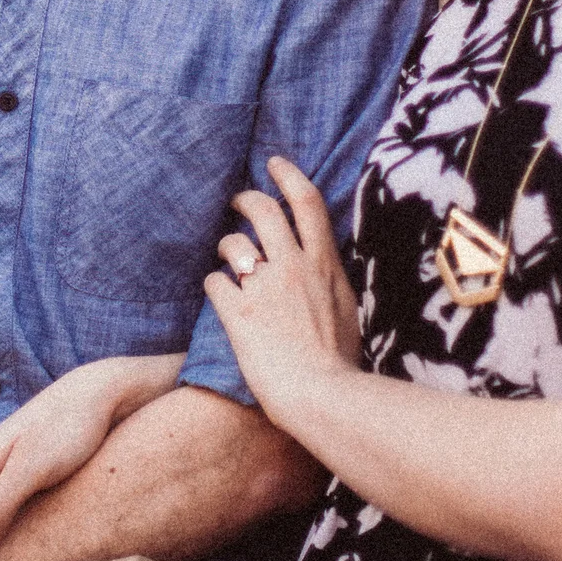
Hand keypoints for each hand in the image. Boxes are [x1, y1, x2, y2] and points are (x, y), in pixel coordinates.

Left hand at [203, 156, 360, 427]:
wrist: (324, 397)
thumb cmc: (341, 365)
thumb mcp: (348, 312)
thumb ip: (331, 284)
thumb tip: (324, 272)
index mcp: (326, 265)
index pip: (308, 202)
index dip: (288, 175)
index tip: (274, 163)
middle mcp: (295, 266)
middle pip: (263, 210)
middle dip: (245, 199)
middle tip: (236, 201)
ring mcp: (265, 286)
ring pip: (232, 243)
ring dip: (225, 247)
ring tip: (226, 259)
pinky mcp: (238, 311)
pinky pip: (214, 282)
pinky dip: (213, 287)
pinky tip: (218, 298)